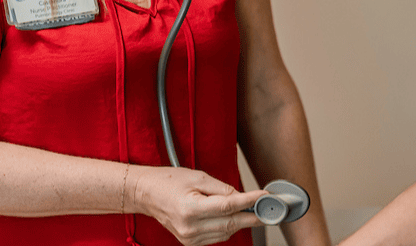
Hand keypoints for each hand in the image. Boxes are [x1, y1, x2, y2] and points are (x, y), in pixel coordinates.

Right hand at [135, 166, 266, 245]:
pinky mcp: (190, 242)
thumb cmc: (168, 182)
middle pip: (230, 224)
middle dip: (253, 216)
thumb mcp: (198, 177)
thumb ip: (222, 188)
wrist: (146, 194)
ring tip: (254, 211)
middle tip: (269, 209)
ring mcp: (189, 238)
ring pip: (226, 233)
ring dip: (242, 222)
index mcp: (190, 208)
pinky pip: (217, 237)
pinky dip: (228, 228)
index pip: (228, 206)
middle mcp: (189, 228)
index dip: (250, 201)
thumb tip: (242, 197)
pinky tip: (233, 217)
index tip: (265, 197)